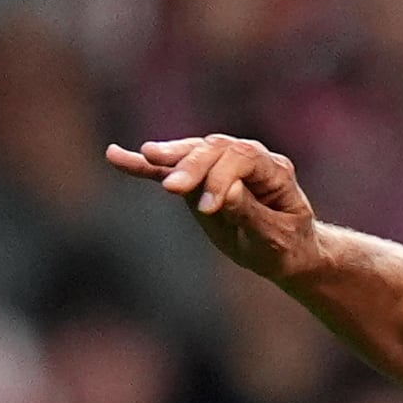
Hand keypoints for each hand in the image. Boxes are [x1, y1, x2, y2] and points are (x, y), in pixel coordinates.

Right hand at [109, 135, 327, 282]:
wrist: (286, 251)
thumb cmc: (286, 247)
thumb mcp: (274, 239)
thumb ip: (251, 215)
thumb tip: (227, 191)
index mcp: (274, 171)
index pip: (243, 158)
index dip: (222, 179)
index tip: (208, 208)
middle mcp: (248, 159)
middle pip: (215, 150)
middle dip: (192, 166)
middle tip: (172, 188)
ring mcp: (222, 165)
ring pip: (192, 153)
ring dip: (168, 156)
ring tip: (144, 155)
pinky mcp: (199, 178)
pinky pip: (171, 169)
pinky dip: (145, 166)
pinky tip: (115, 156)